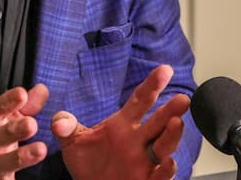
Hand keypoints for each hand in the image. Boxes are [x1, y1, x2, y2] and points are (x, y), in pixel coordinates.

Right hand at [0, 83, 49, 179]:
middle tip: (31, 123)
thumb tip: (41, 89)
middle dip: (11, 130)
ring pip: (0, 163)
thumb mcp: (7, 124)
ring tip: (40, 150)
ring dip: (19, 157)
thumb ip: (25, 108)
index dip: (7, 102)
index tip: (21, 94)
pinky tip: (22, 179)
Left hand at [51, 64, 189, 179]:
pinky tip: (168, 162)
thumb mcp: (72, 141)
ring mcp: (144, 161)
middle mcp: (138, 141)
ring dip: (172, 136)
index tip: (165, 70)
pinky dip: (166, 170)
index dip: (152, 85)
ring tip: (177, 123)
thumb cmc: (89, 165)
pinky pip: (160, 176)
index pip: (141, 100)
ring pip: (164, 146)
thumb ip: (65, 126)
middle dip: (170, 110)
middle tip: (182, 99)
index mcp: (123, 125)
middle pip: (158, 122)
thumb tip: (58, 121)